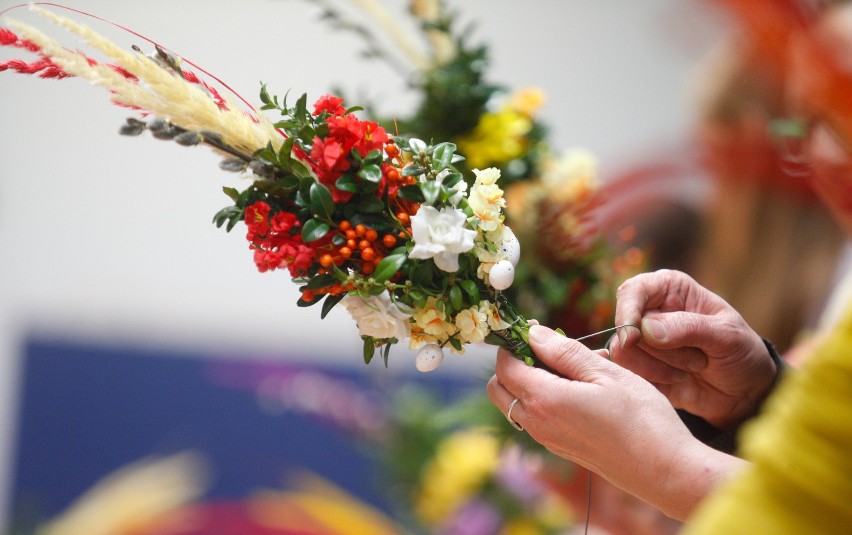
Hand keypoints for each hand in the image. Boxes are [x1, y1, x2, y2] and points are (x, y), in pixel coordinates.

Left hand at [487, 324, 742, 519]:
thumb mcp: (606, 374)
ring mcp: (547, 440)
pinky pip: (534, 418)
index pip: (505, 365)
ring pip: (515, 404)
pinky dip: (543, 399)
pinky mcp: (560, 448)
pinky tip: (579, 389)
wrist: (664, 470)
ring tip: (571, 366)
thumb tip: (533, 333)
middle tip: (547, 347)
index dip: (513, 342)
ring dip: (529, 381)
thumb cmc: (642, 418)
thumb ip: (564, 352)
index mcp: (544, 400)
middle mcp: (537, 423)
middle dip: (513, 362)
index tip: (534, 327)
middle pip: (499, 387)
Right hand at [611, 269, 776, 429]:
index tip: (634, 338)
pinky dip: (654, 381)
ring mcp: (642, 341)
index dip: (627, 312)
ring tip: (692, 368)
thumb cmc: (741, 352)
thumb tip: (646, 329)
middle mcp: (650, 311)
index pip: (632, 291)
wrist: (744, 391)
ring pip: (625, 353)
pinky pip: (628, 374)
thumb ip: (689, 328)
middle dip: (663, 350)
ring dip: (660, 367)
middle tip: (699, 359)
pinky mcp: (639, 367)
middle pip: (629, 328)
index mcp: (669, 289)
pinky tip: (678, 380)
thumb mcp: (727, 336)